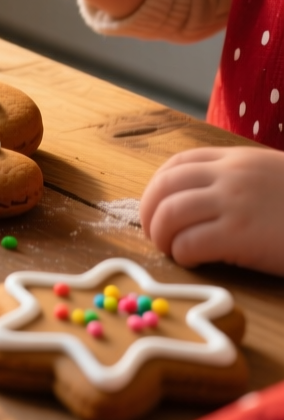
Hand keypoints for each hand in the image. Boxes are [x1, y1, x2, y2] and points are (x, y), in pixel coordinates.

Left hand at [141, 146, 283, 275]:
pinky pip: (191, 242)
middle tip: (153, 232)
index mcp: (236, 159)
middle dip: (148, 211)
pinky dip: (182, 254)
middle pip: (165, 186)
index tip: (156, 205)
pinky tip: (191, 261)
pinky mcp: (240, 235)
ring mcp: (233, 203)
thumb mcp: (270, 174)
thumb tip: (205, 197)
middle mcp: (229, 175)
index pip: (179, 162)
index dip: (157, 185)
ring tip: (169, 249)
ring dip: (160, 235)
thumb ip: (238, 178)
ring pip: (170, 213)